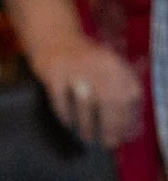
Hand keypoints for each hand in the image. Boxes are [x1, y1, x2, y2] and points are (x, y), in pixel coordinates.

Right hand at [27, 29, 144, 146]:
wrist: (54, 38)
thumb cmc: (85, 60)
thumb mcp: (109, 67)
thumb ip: (120, 90)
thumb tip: (128, 124)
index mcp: (116, 65)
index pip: (129, 96)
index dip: (128, 117)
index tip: (124, 133)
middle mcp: (99, 65)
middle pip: (110, 102)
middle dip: (111, 125)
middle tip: (108, 142)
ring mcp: (74, 68)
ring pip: (85, 103)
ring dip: (87, 124)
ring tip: (87, 137)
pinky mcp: (53, 72)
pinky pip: (60, 99)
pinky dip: (65, 114)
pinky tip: (68, 123)